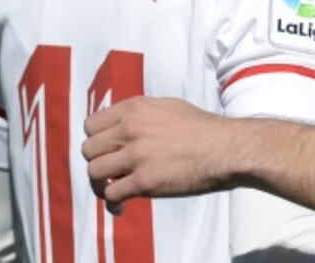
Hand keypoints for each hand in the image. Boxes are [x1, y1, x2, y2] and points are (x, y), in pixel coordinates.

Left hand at [82, 96, 237, 202]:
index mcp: (135, 108)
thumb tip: (124, 125)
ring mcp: (136, 155)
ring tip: (112, 189)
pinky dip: (112, 203)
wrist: (226, 148)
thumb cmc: (204, 128)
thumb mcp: (169, 107)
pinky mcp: (144, 181)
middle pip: (88, 149)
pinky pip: (111, 194)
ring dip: (100, 183)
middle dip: (97, 161)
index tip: (105, 149)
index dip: (97, 139)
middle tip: (110, 170)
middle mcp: (131, 129)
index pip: (91, 124)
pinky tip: (121, 206)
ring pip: (94, 171)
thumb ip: (142, 114)